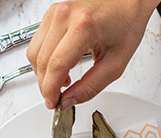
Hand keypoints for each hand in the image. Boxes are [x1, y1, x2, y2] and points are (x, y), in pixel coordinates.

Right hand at [27, 0, 158, 108]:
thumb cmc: (126, 21)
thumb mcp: (115, 63)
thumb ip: (91, 86)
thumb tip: (69, 100)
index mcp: (83, 27)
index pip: (56, 66)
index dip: (50, 90)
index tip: (53, 102)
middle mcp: (64, 16)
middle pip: (41, 61)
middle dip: (45, 85)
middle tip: (56, 97)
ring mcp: (55, 12)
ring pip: (34, 52)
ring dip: (43, 72)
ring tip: (61, 81)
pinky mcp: (51, 12)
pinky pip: (37, 41)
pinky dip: (44, 58)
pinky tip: (58, 65)